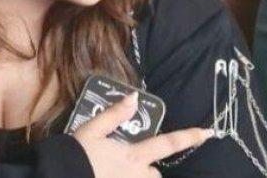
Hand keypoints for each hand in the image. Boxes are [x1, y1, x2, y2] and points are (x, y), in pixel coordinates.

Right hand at [73, 92, 212, 177]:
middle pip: (154, 173)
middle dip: (146, 170)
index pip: (167, 144)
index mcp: (132, 155)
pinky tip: (111, 175)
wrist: (58, 177)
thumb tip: (134, 96)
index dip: (189, 137)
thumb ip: (114, 114)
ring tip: (119, 172)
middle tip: (127, 164)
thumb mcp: (91, 130)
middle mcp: (137, 176)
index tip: (208, 133)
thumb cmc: (74, 155)